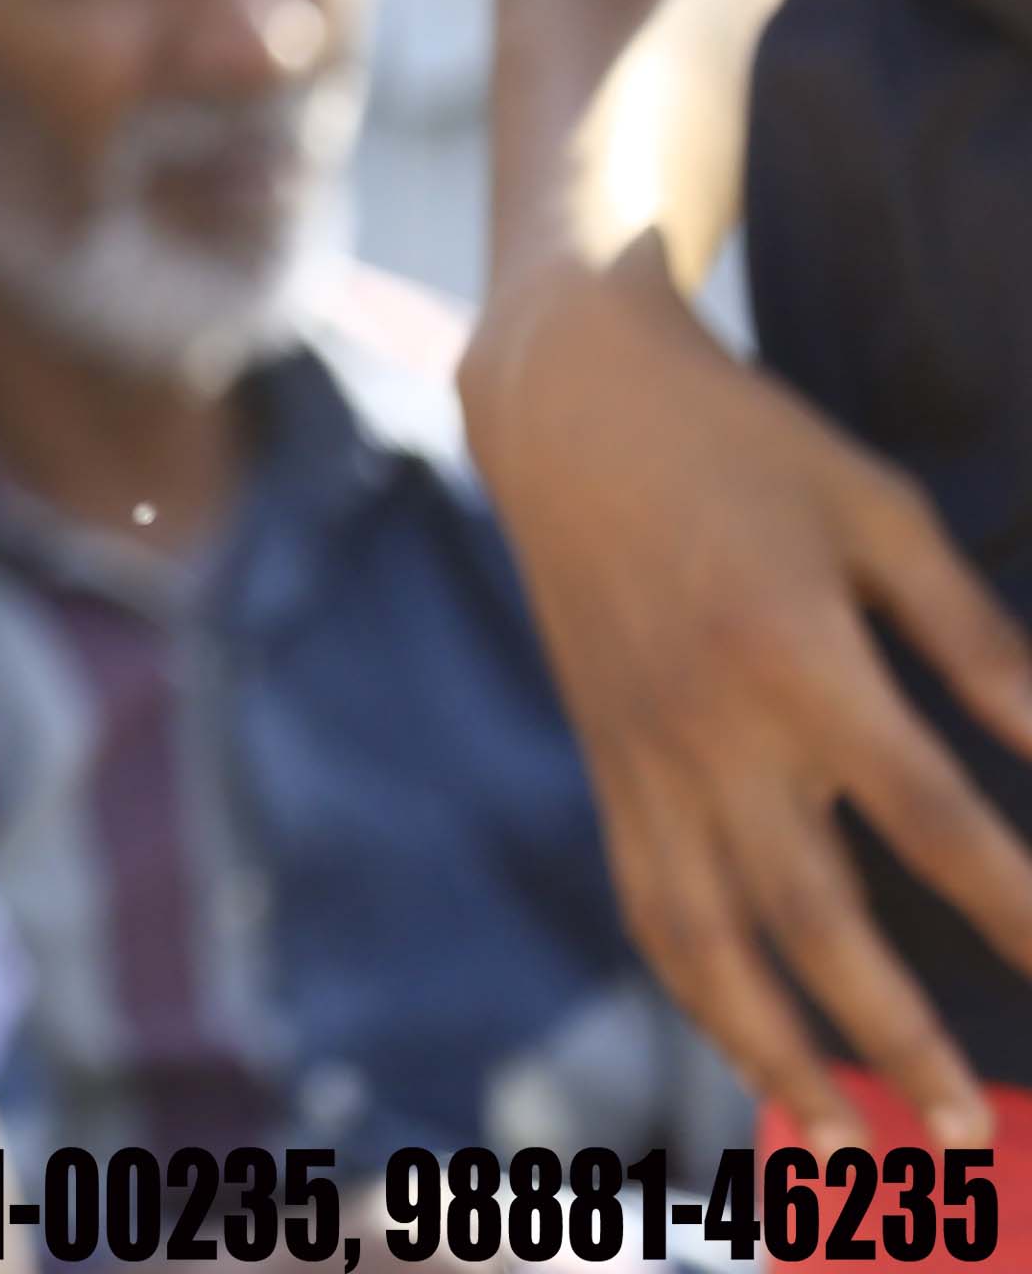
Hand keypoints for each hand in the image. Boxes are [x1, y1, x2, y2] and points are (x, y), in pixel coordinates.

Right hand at [466, 250, 1031, 1143]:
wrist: (564, 404)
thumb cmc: (746, 444)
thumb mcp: (879, 509)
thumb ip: (974, 637)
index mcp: (793, 653)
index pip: (927, 815)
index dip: (1014, 905)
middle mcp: (710, 724)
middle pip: (810, 916)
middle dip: (893, 1038)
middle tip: (965, 1133)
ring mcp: (644, 753)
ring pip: (706, 940)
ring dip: (779, 1057)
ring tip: (852, 1148)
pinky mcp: (608, 763)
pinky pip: (651, 905)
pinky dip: (701, 994)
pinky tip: (756, 1052)